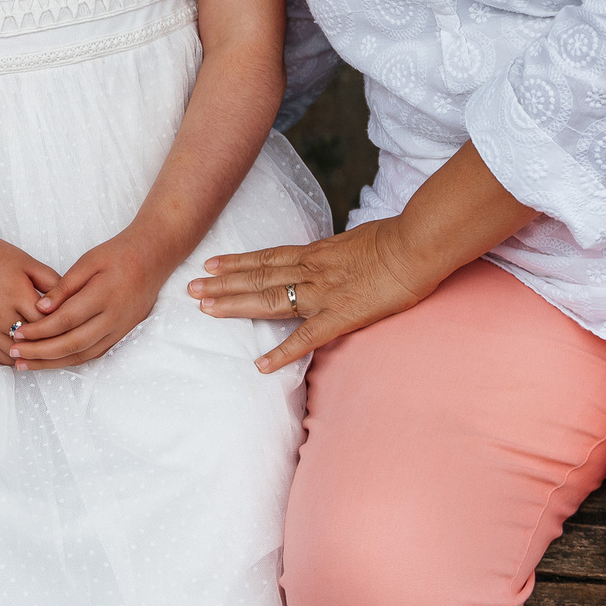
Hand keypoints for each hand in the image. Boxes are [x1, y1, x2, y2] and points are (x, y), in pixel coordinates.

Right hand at [0, 230, 61, 366]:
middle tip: (66, 345)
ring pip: (17, 354)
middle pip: (34, 341)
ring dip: (33, 356)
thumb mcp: (28, 262)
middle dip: (52, 344)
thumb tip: (72, 300)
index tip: (74, 328)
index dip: (64, 328)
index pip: (49, 323)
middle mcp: (2, 314)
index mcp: (19, 294)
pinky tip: (25, 355)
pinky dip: (14, 359)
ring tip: (47, 353)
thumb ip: (52, 281)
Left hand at [7, 231, 168, 371]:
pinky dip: (71, 360)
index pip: (65, 320)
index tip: (17, 333)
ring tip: (27, 364)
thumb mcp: (88, 261)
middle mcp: (113, 318)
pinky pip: (94, 354)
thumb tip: (40, 308)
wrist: (153, 258)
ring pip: (83, 355)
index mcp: (103, 296)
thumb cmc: (118, 254)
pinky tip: (52, 361)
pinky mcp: (122, 335)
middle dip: (40, 352)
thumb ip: (64, 286)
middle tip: (15, 354)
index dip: (39, 330)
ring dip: (53, 363)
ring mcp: (120, 330)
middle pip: (72, 344)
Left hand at [188, 220, 443, 374]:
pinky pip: (305, 338)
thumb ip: (335, 254)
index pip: (267, 257)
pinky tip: (261, 365)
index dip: (237, 262)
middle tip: (190, 288)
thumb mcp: (356, 241)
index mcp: (316, 252)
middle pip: (257, 276)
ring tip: (205, 309)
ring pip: (269, 298)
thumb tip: (328, 259)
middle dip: (222, 283)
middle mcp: (310, 270)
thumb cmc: (395, 240)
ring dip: (235, 304)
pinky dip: (282, 352)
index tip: (211, 264)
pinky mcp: (340, 315)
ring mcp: (322, 293)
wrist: (416, 245)